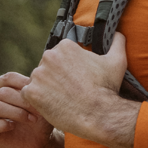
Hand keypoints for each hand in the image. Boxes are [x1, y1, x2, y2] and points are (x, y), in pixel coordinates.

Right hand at [0, 71, 67, 147]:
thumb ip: (36, 87)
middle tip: (38, 110)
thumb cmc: (39, 119)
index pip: (8, 78)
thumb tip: (39, 73)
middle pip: (2, 92)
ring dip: (17, 112)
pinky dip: (3, 124)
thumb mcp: (40, 101)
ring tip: (32, 119)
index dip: (24, 84)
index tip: (40, 93)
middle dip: (23, 101)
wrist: (40, 144)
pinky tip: (13, 127)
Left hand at [21, 32, 140, 147]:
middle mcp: (48, 56)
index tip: (76, 80)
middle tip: (69, 91)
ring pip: (38, 81)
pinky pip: (29, 95)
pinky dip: (37, 101)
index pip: (59, 56)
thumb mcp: (117, 60)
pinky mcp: (31, 92)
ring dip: (46, 89)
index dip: (68, 70)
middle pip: (47, 67)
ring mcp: (39, 74)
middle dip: (55, 78)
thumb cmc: (107, 88)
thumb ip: (117, 42)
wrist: (99, 114)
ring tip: (62, 100)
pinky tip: (52, 106)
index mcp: (65, 46)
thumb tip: (118, 33)